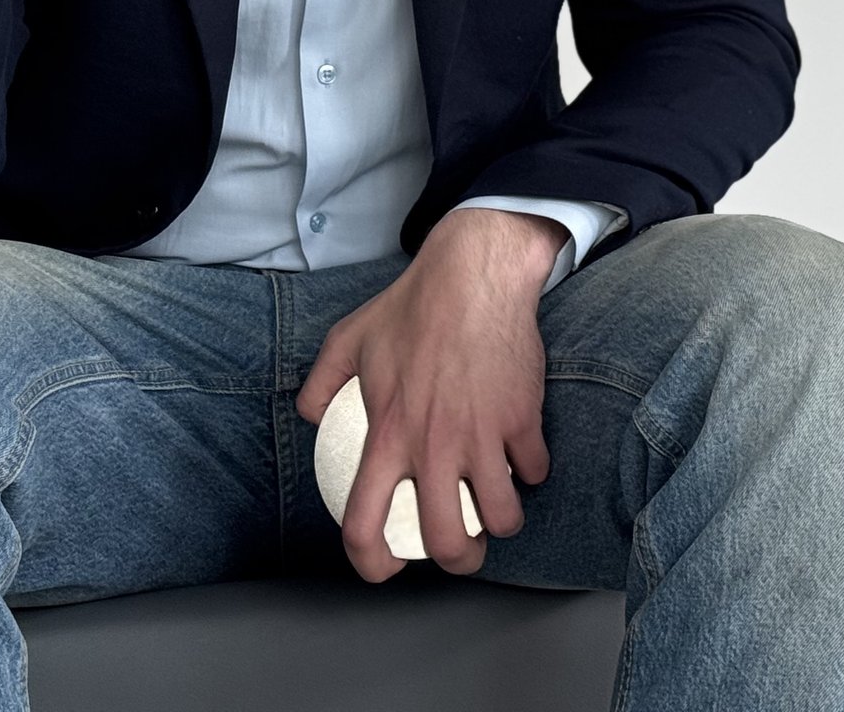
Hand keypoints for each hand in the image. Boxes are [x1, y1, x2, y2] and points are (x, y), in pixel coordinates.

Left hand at [295, 208, 565, 579]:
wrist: (473, 275)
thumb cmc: (412, 306)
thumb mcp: (349, 339)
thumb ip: (321, 382)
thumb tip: (308, 413)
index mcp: (387, 436)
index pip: (365, 523)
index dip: (372, 562)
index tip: (385, 567)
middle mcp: (434, 448)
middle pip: (448, 541)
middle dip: (459, 560)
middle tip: (462, 549)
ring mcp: (483, 437)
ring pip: (503, 517)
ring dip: (502, 521)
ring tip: (497, 507)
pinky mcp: (522, 421)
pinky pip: (535, 471)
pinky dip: (531, 471)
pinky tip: (521, 454)